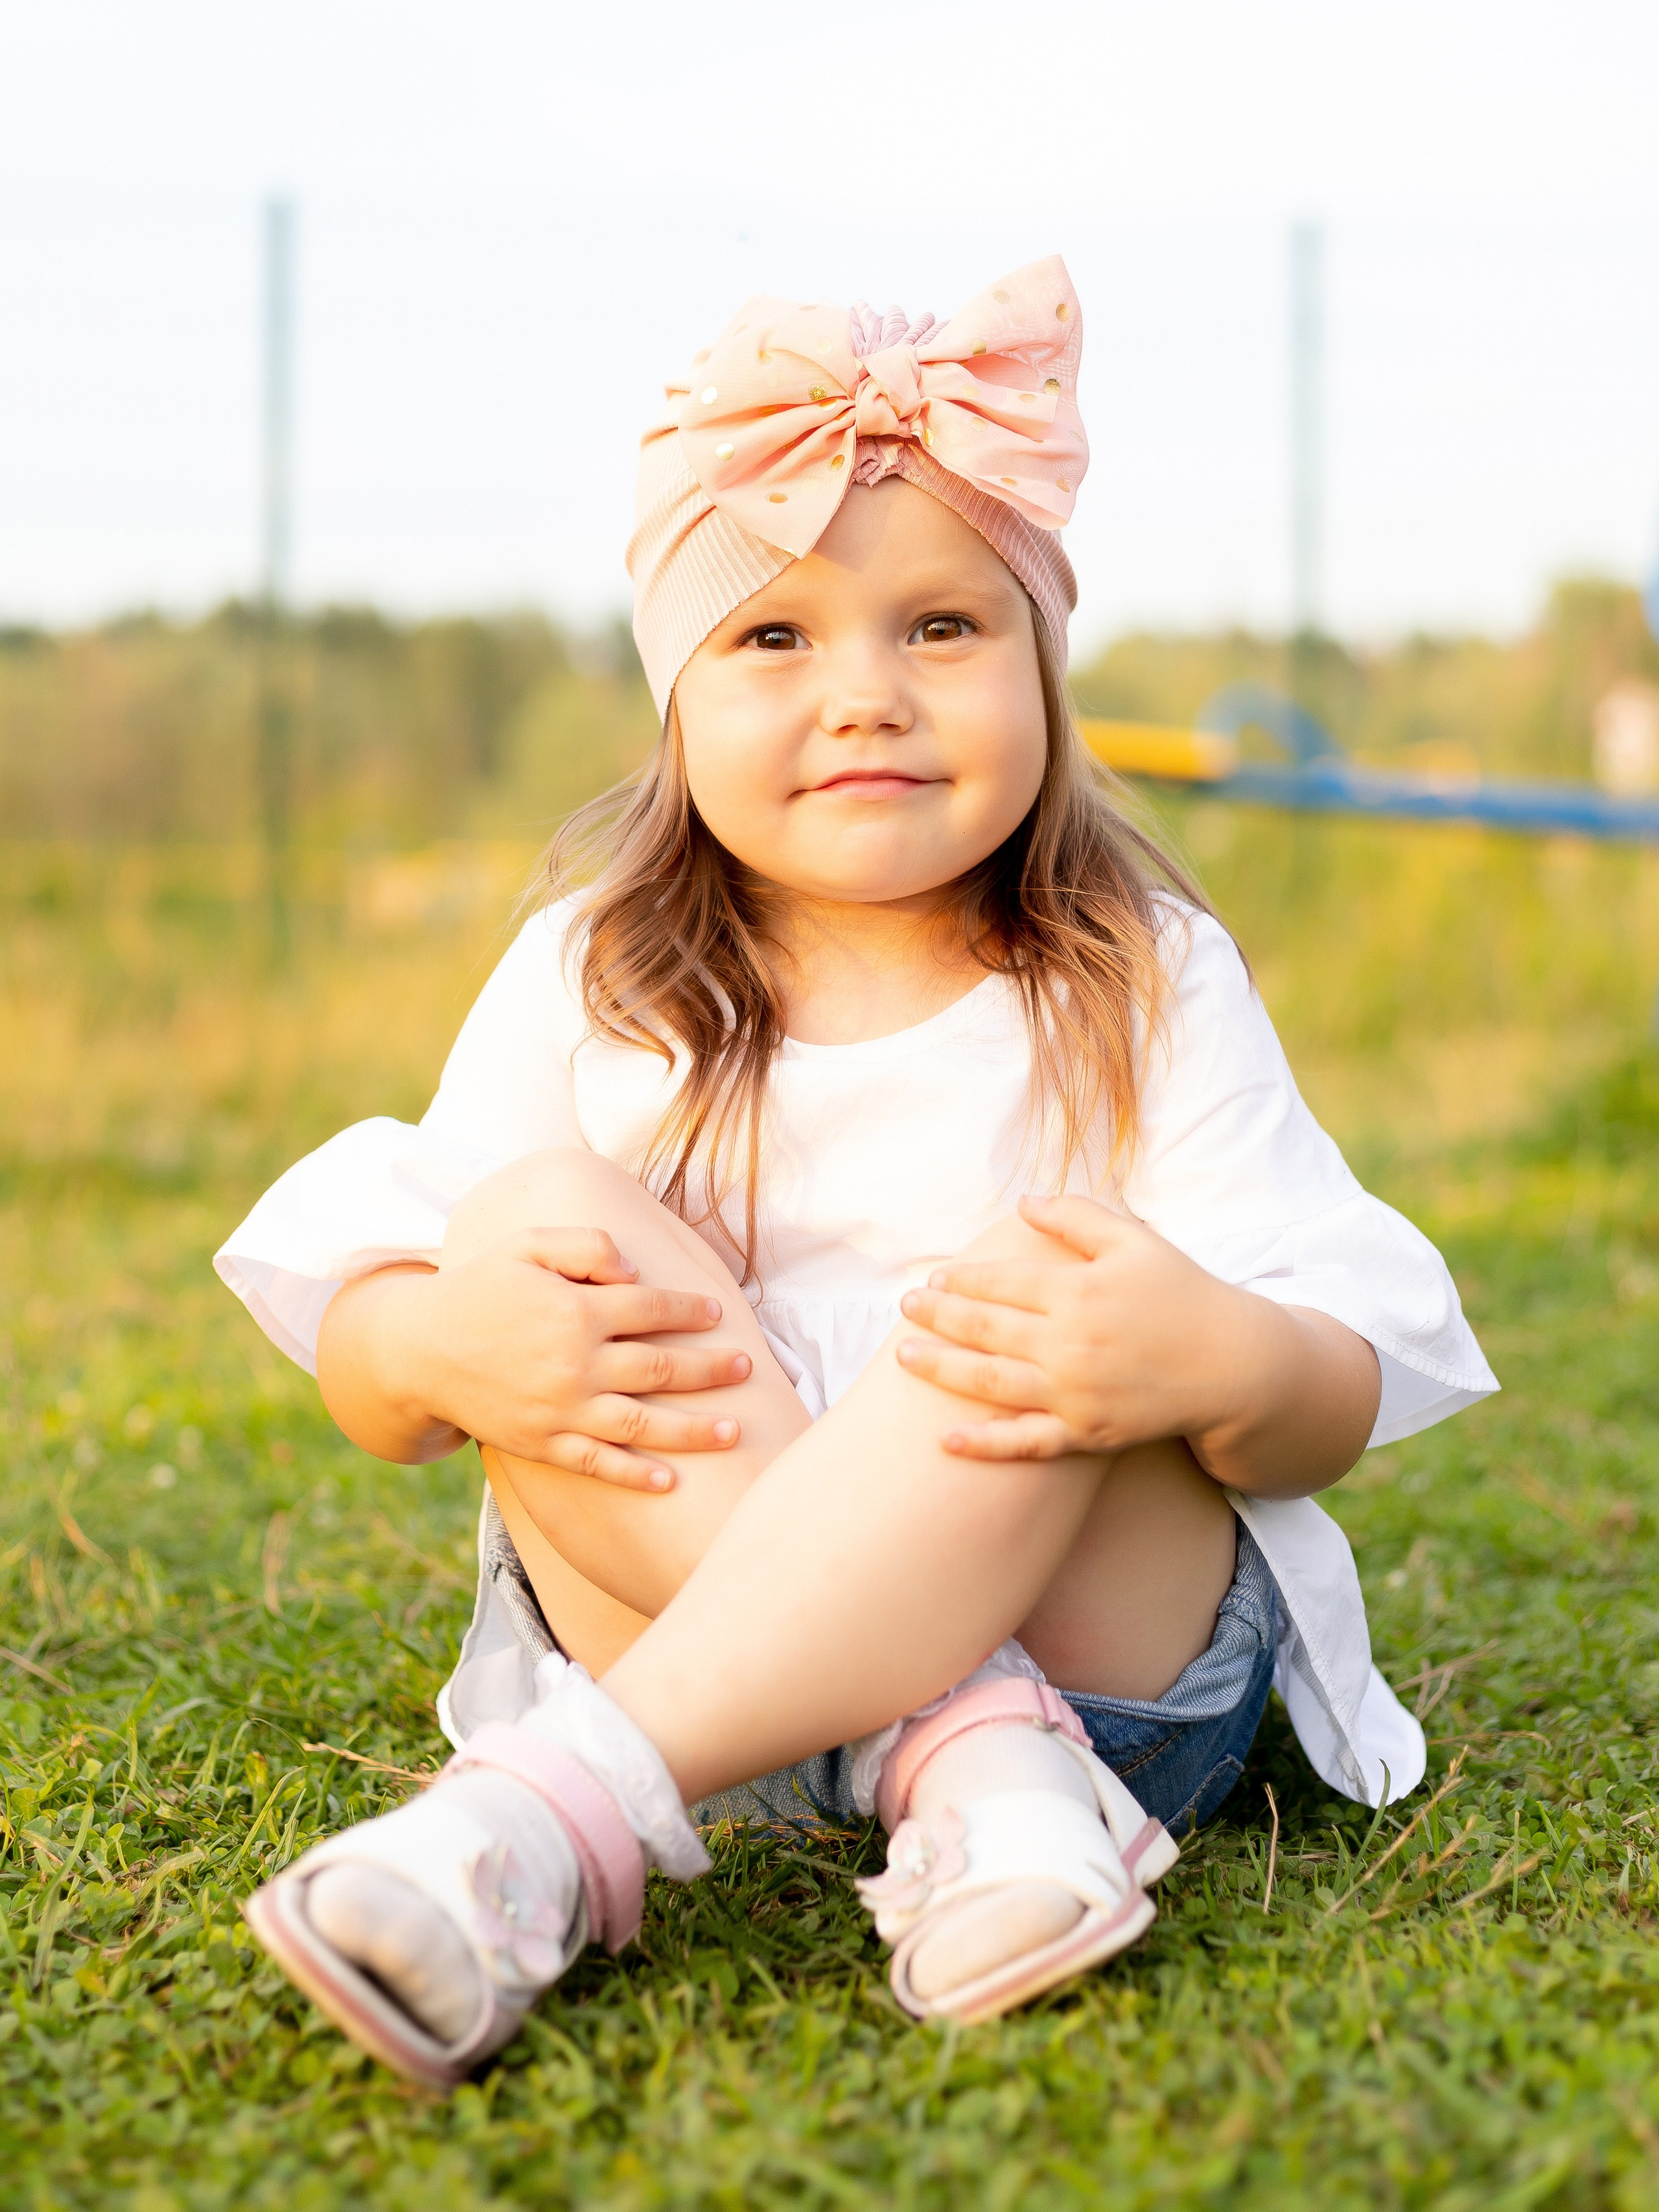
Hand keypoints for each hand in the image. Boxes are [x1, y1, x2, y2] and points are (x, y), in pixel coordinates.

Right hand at [341, 1229, 752, 1490]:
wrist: (418, 1349)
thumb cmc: (480, 1287)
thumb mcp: (527, 1243)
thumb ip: (586, 1244)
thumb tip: (636, 1269)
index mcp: (576, 1310)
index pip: (652, 1309)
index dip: (689, 1313)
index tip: (717, 1315)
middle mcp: (575, 1363)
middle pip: (660, 1368)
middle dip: (709, 1370)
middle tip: (745, 1368)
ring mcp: (560, 1408)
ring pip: (642, 1422)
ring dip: (692, 1430)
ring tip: (732, 1431)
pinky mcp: (543, 1443)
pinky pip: (598, 1464)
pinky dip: (635, 1474)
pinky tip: (670, 1480)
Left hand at [895, 1194, 1257, 1463]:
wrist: (1234, 1366)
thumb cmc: (1182, 1295)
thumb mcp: (1134, 1241)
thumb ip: (1076, 1216)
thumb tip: (1022, 1202)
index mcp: (1078, 1291)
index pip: (1001, 1282)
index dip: (963, 1278)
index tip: (935, 1275)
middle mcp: (1070, 1343)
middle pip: (985, 1328)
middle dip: (938, 1316)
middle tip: (905, 1306)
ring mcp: (1075, 1394)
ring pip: (990, 1382)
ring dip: (941, 1369)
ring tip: (903, 1357)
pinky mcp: (1086, 1434)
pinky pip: (1025, 1443)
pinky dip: (984, 1444)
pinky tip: (946, 1439)